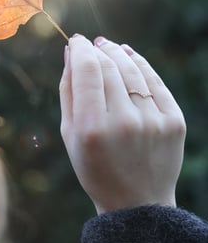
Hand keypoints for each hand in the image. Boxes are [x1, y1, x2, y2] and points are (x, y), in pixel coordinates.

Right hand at [59, 35, 185, 213]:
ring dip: (117, 52)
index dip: (81, 49)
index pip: (87, 70)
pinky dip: (140, 63)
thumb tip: (71, 53)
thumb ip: (68, 90)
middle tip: (91, 43)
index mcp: (92, 128)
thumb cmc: (94, 167)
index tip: (77, 40)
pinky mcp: (174, 122)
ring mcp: (153, 121)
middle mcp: (124, 122)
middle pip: (110, 67)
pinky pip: (154, 81)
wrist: (136, 201)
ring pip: (132, 70)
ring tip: (107, 46)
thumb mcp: (70, 134)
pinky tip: (129, 54)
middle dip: (97, 50)